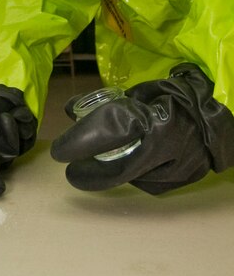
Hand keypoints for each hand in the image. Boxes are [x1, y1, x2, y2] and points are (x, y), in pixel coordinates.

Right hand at [0, 80, 36, 200]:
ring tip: (6, 115)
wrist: (0, 76)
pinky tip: (17, 112)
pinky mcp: (22, 136)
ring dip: (11, 132)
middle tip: (4, 136)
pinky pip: (27, 137)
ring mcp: (3, 144)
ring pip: (12, 151)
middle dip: (1, 150)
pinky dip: (23, 123)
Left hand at [50, 63, 233, 193]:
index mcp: (157, 118)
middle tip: (70, 171)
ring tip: (89, 169)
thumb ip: (107, 102)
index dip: (82, 141)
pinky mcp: (183, 180)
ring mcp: (179, 169)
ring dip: (108, 175)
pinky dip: (132, 176)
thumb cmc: (175, 95)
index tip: (60, 151)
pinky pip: (150, 184)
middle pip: (119, 168)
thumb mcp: (141, 91)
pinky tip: (121, 169)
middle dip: (90, 173)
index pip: (112, 131)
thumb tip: (70, 110)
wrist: (215, 114)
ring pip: (134, 179)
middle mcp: (169, 147)